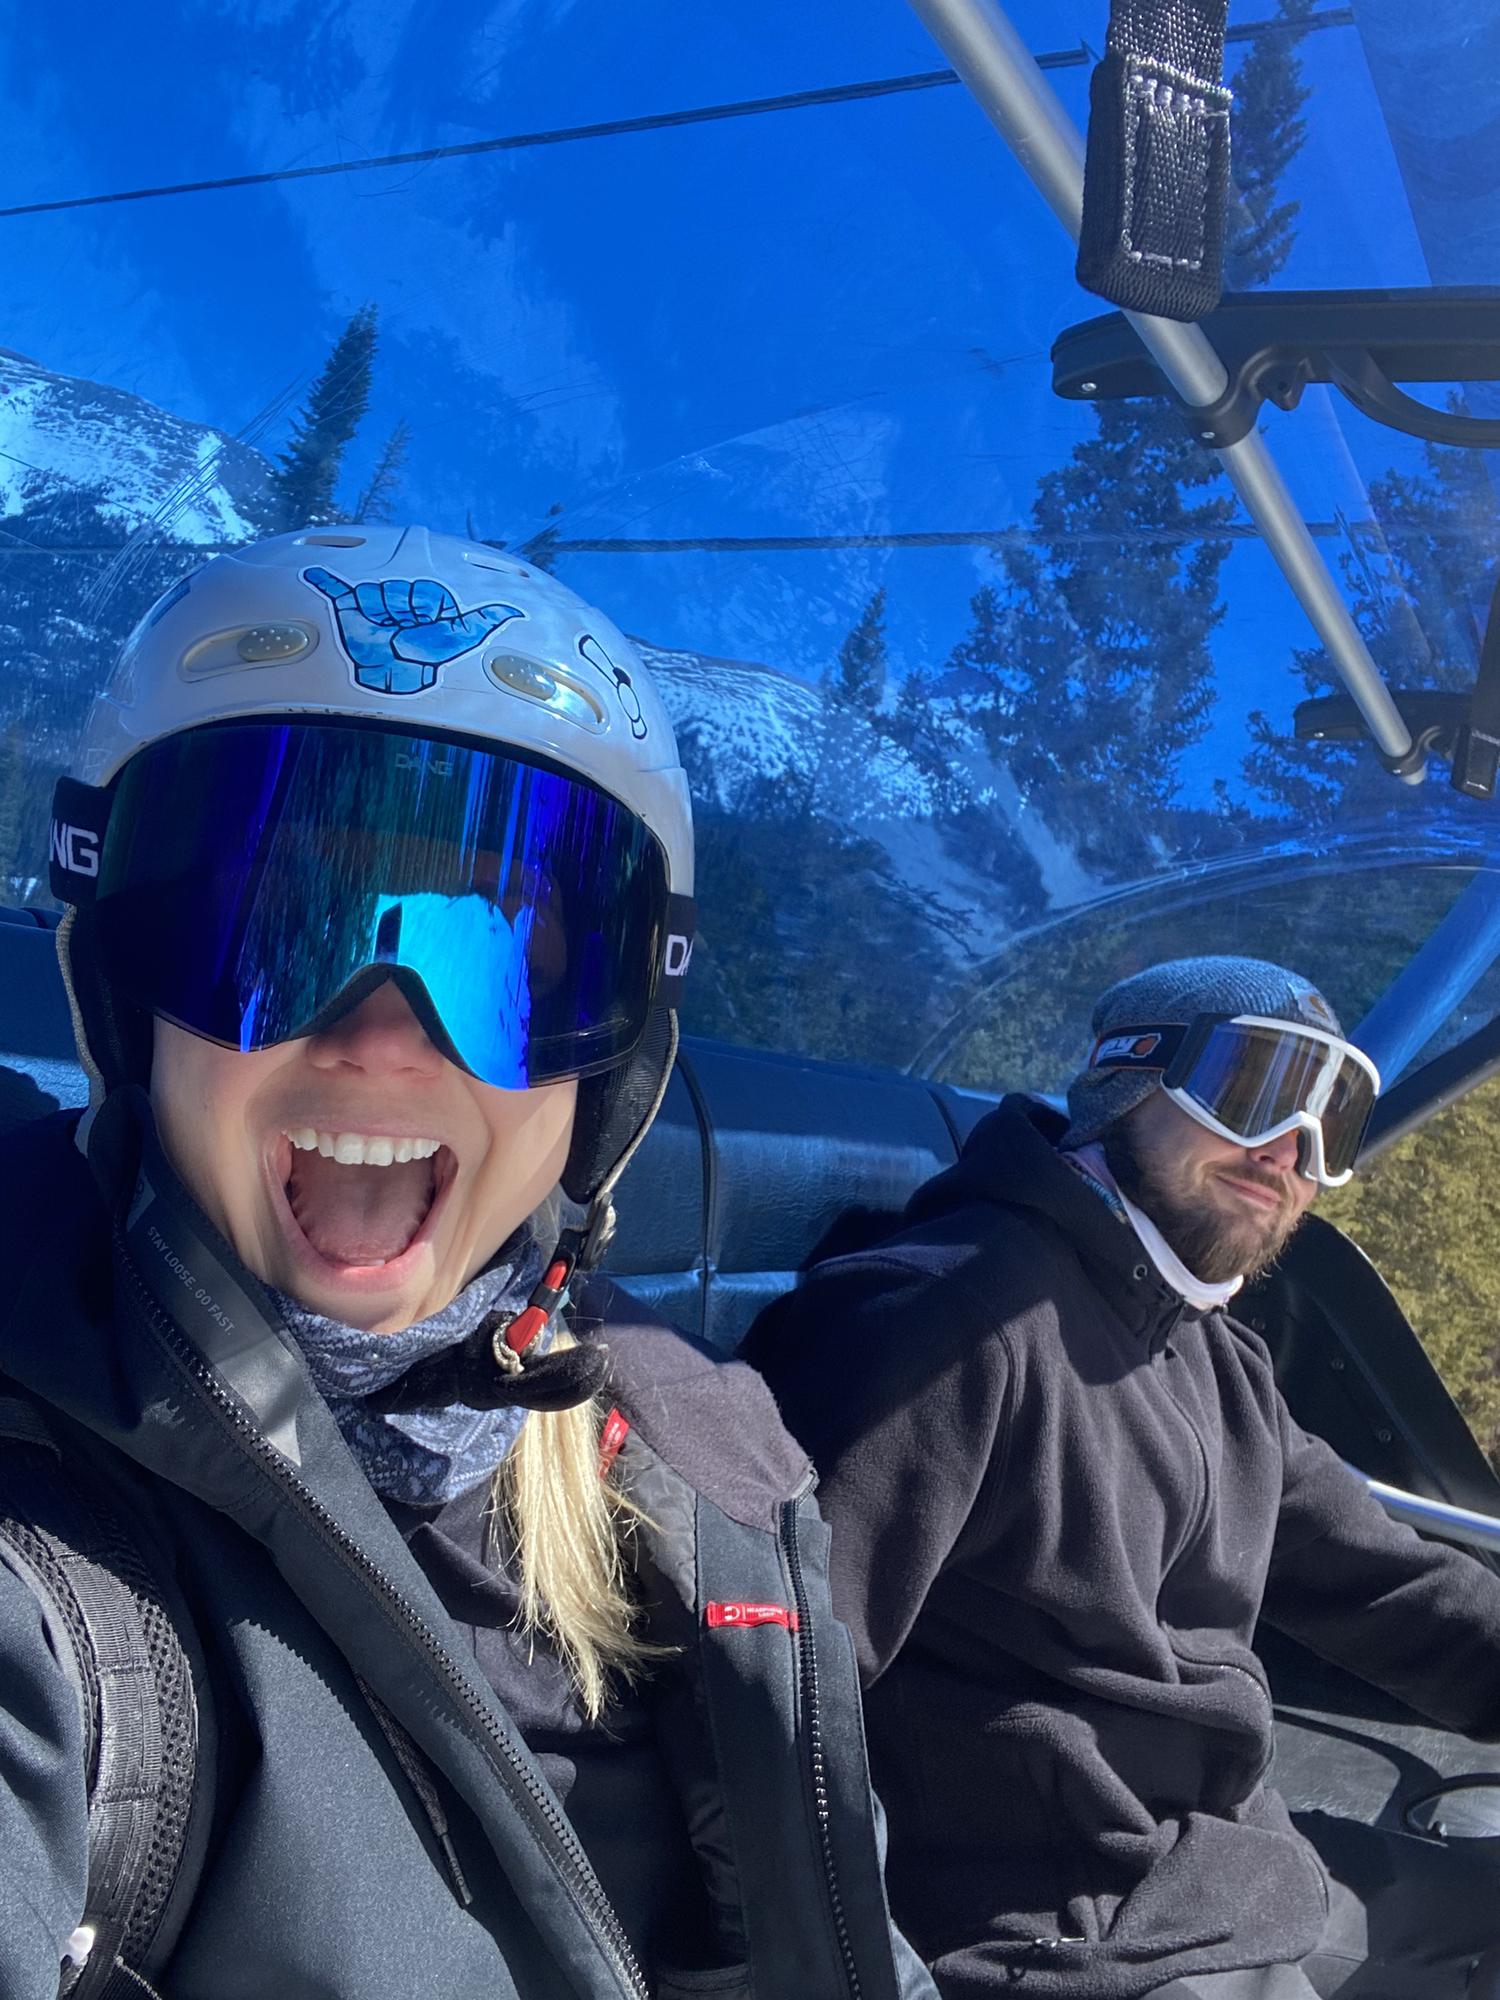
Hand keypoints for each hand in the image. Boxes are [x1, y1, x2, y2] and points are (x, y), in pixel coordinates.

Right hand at [304, 567, 521, 693]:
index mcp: (425, 597)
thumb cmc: (431, 661)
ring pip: (374, 590)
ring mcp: (373, 601)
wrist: (393, 680)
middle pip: (397, 585)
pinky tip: (313, 572)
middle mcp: (400, 596)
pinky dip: (322, 580)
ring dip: (379, 614)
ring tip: (384, 635)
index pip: (424, 585)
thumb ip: (487, 620)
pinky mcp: (346, 608)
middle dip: (402, 611)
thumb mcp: (463, 637)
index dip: (426, 605)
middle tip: (405, 634)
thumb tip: (518, 609)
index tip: (429, 625)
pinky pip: (333, 586)